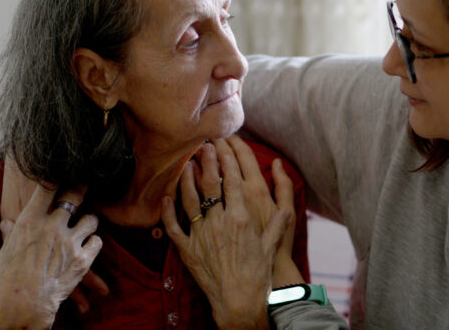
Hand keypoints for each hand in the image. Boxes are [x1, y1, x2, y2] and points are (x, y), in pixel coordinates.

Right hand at [0, 184, 101, 328]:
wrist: (23, 308)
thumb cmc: (7, 282)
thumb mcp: (5, 255)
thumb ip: (11, 235)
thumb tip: (7, 222)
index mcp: (29, 222)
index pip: (46, 188)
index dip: (57, 176)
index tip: (63, 171)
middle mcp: (52, 226)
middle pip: (74, 196)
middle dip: (81, 188)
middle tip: (86, 184)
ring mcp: (69, 242)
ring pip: (91, 218)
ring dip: (89, 221)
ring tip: (86, 225)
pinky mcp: (83, 259)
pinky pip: (98, 241)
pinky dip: (94, 243)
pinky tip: (88, 246)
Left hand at [161, 143, 289, 329]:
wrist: (239, 302)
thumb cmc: (258, 274)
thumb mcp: (272, 245)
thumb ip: (278, 221)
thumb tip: (283, 205)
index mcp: (241, 218)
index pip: (232, 182)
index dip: (227, 161)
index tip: (224, 146)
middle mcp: (219, 222)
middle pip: (210, 185)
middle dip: (207, 162)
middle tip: (204, 145)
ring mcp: (201, 234)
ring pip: (190, 200)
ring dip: (187, 180)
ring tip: (186, 163)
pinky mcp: (188, 249)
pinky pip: (174, 226)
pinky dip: (168, 211)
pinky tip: (165, 196)